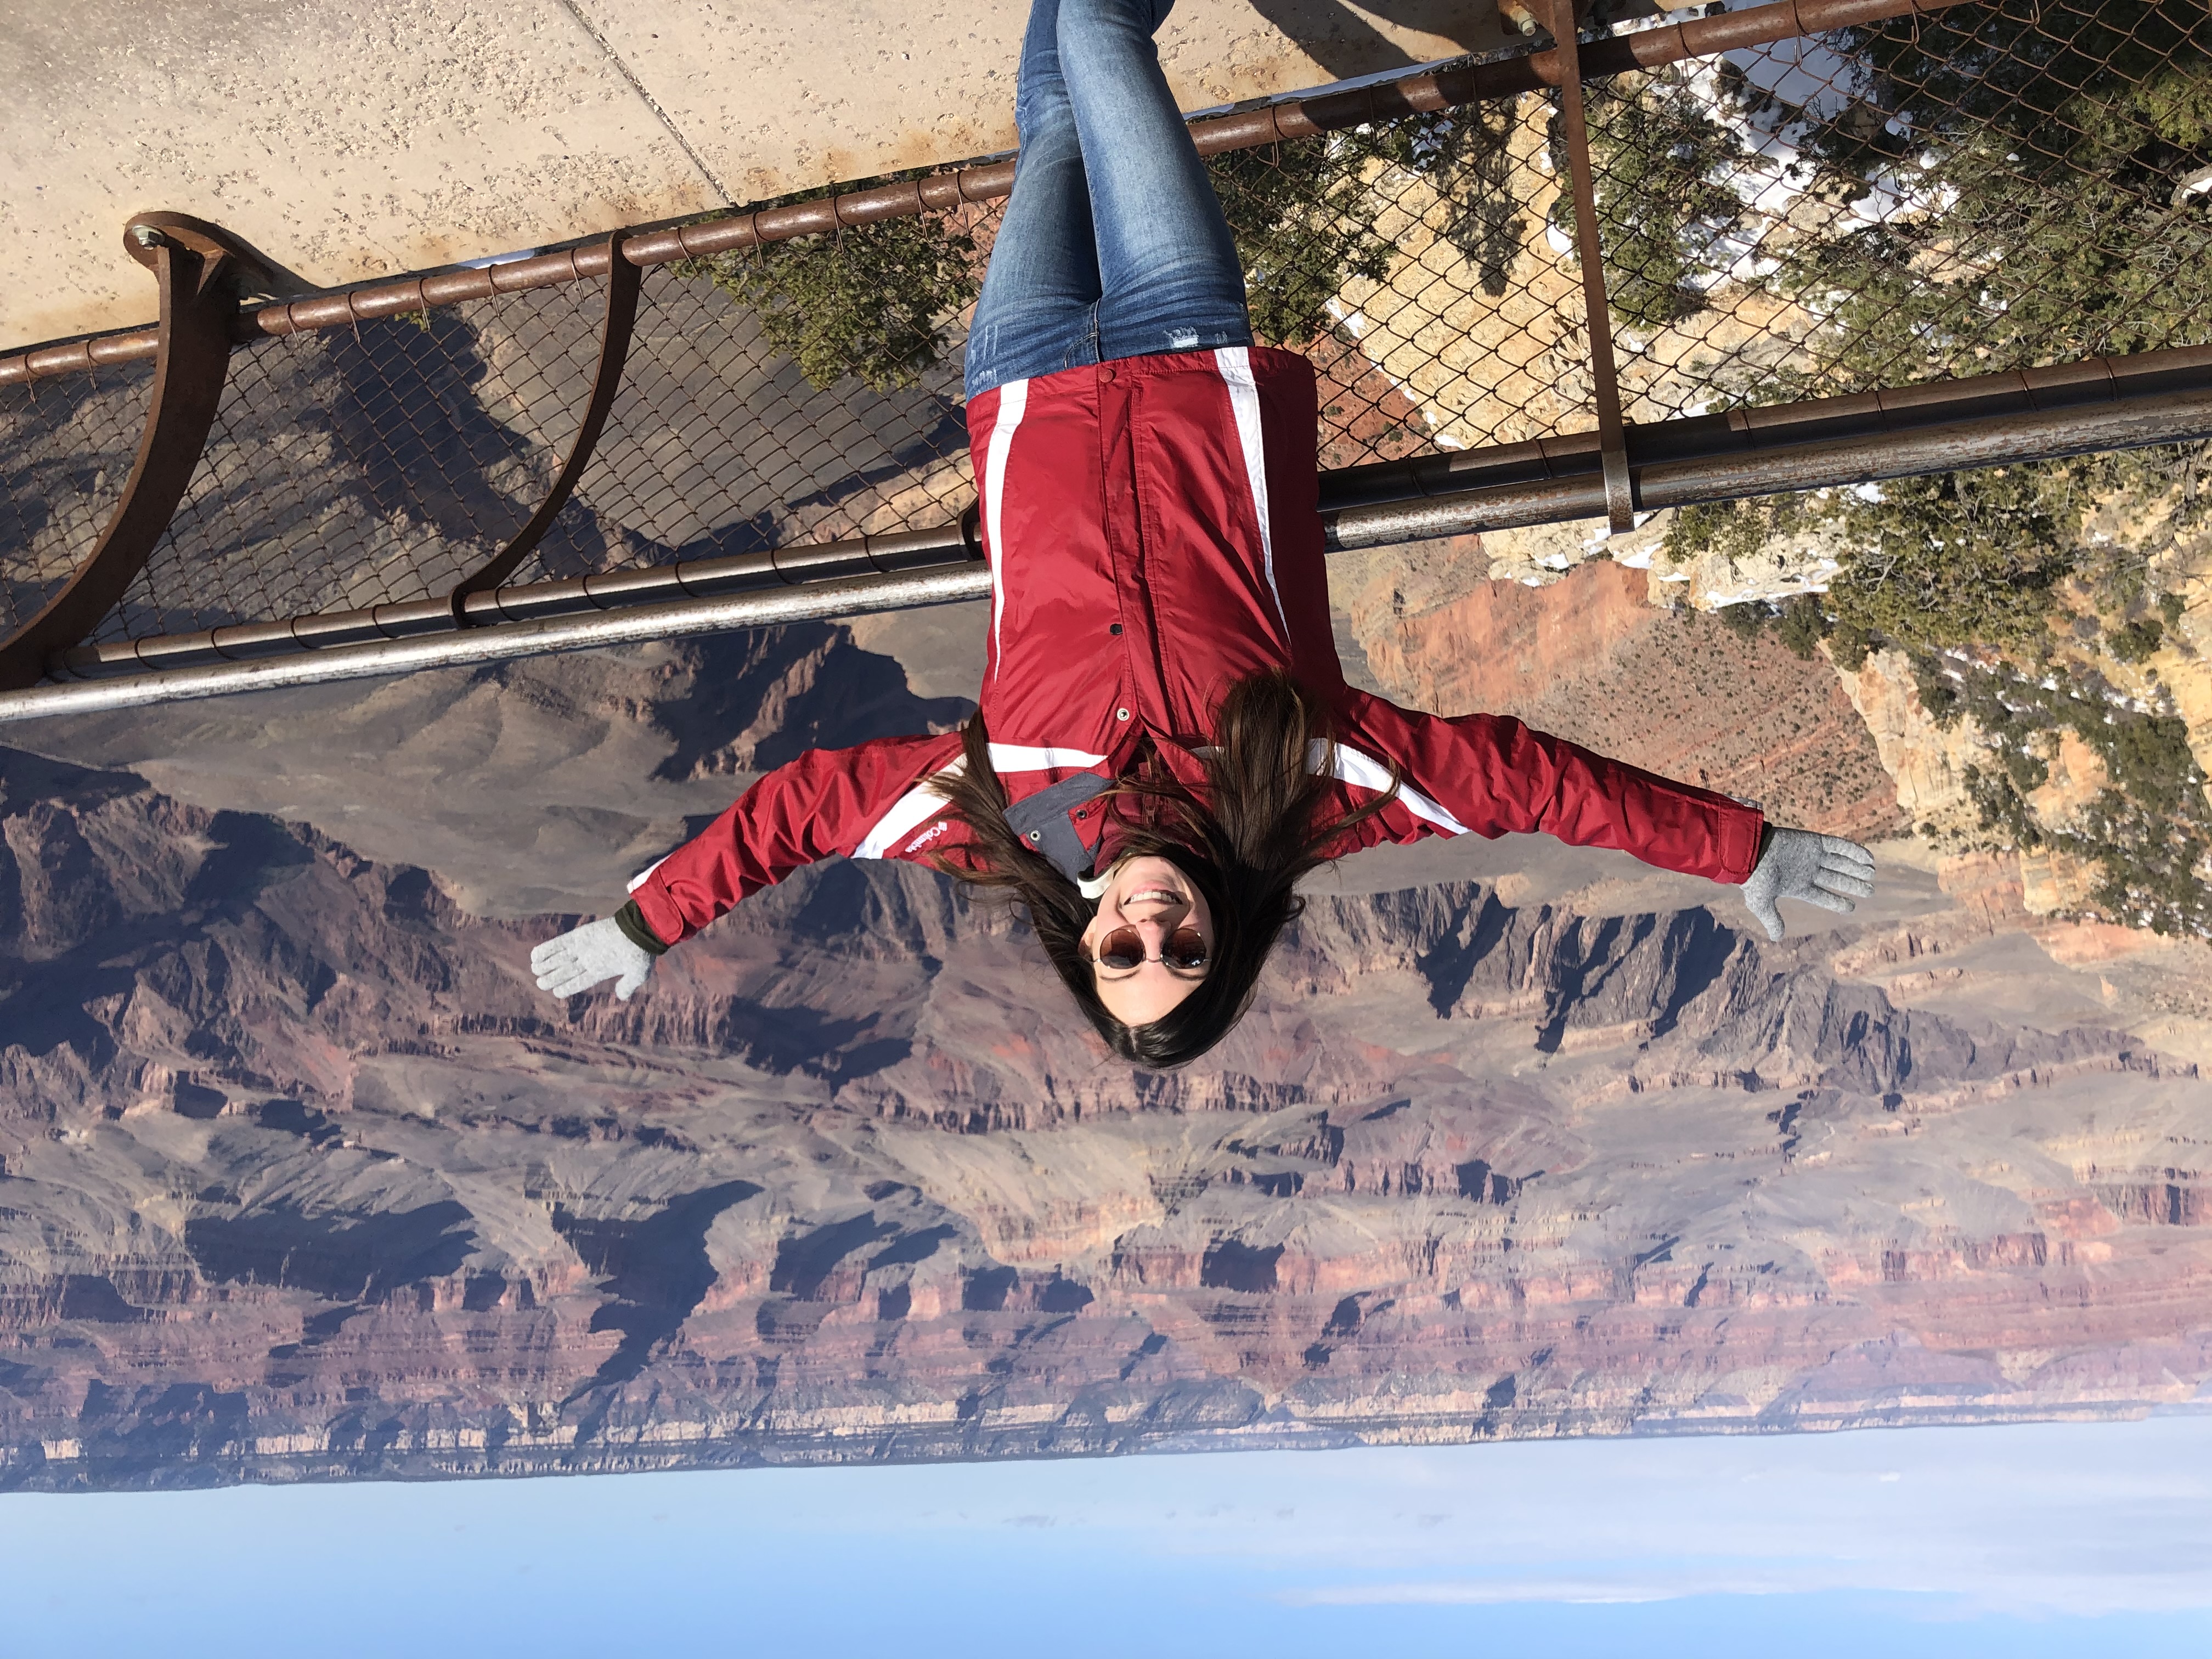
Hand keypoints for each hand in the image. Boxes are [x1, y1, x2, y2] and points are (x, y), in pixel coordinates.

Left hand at [531, 917, 653, 1001]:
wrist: (641, 929)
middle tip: (539, 982)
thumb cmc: (641, 952)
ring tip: (534, 969)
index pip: (579, 982)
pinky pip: (559, 943)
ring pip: (559, 958)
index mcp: (601, 971)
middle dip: (552, 977)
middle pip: (566, 971)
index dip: (566, 987)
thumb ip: (628, 985)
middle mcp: (589, 960)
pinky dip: (546, 949)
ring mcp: (583, 948)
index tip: (555, 991)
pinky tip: (535, 956)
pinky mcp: (579, 935)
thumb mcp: (638, 974)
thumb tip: (622, 996)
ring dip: (546, 964)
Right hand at [1740, 828, 1876, 941]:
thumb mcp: (1760, 903)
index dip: (1837, 902)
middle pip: (1836, 879)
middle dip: (1853, 884)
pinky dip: (1854, 851)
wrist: (1750, 852)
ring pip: (1840, 863)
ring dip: (1856, 868)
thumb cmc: (1755, 878)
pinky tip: (1868, 858)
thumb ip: (1771, 919)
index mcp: (1797, 886)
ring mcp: (1812, 856)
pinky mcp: (1814, 841)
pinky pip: (1838, 845)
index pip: (1822, 896)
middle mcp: (1807, 871)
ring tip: (1872, 874)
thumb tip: (1776, 938)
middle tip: (1870, 891)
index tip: (1851, 907)